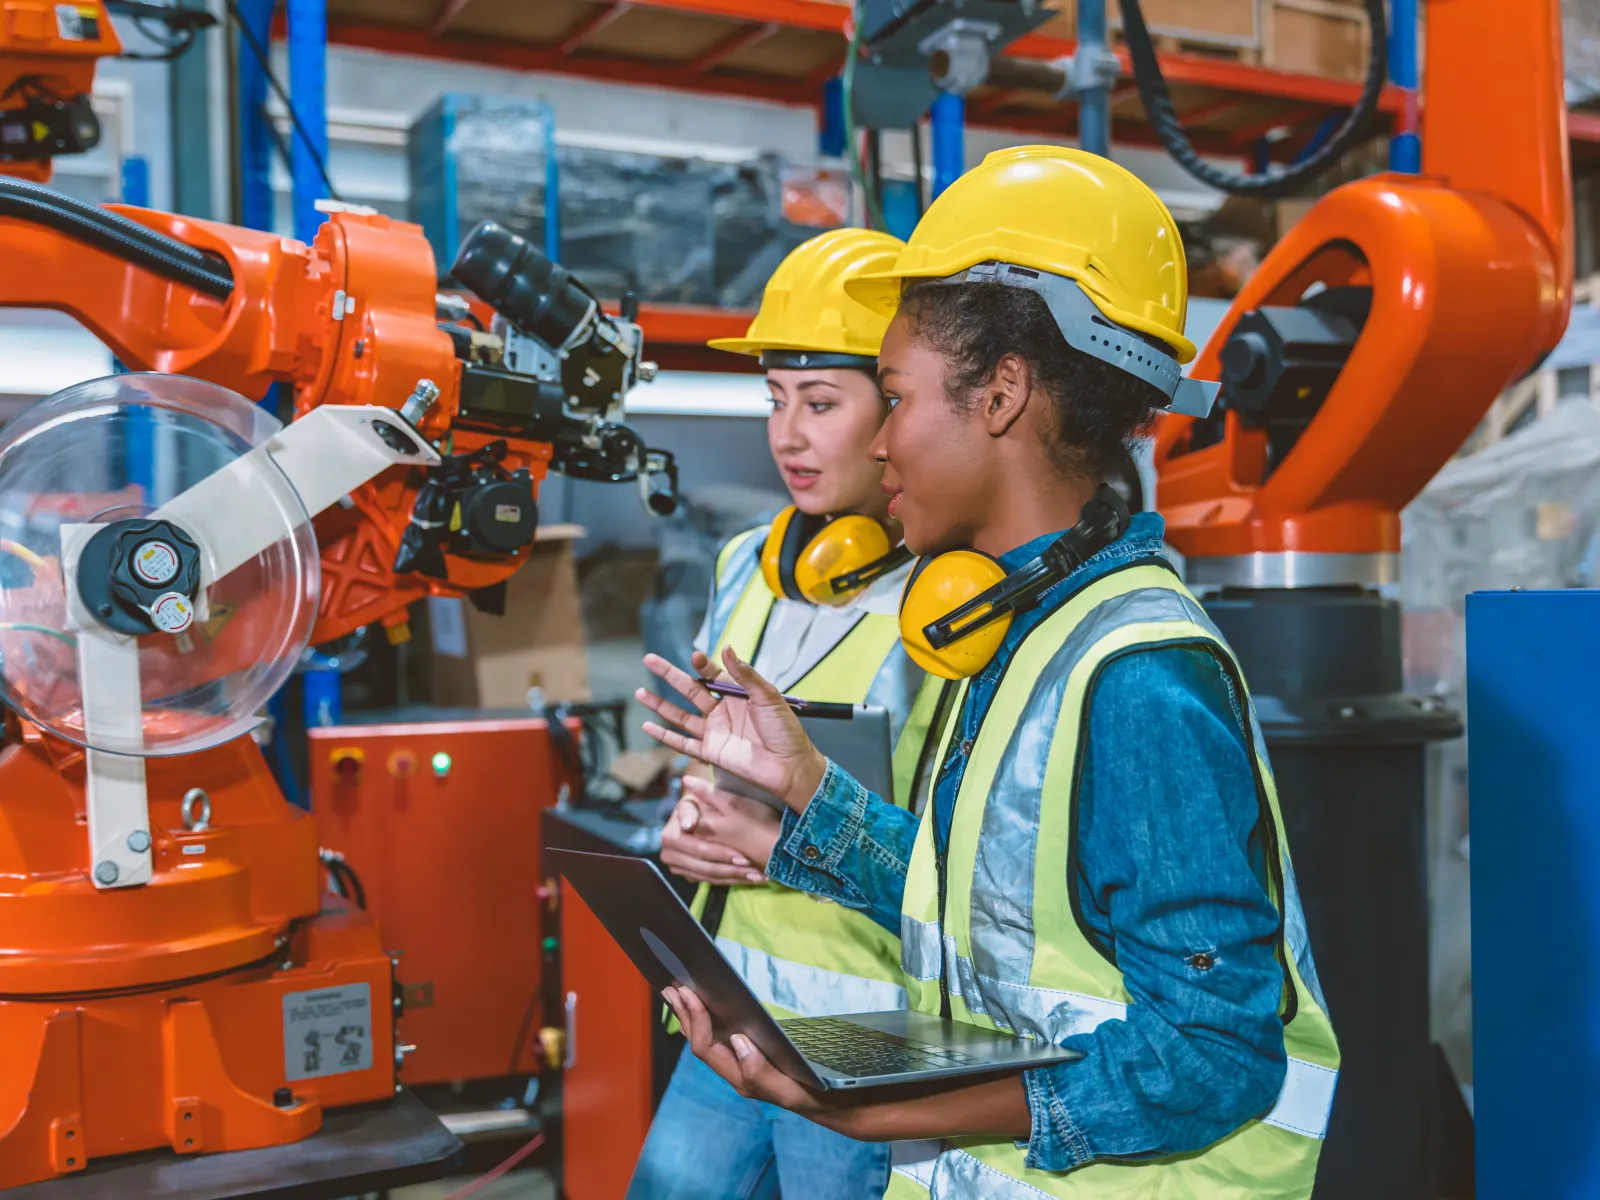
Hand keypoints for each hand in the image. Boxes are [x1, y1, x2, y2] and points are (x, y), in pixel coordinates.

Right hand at [637, 646, 827, 812]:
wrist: (790, 766)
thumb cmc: (786, 731)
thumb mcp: (769, 696)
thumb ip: (745, 675)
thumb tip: (726, 648)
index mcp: (738, 695)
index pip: (712, 675)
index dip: (702, 665)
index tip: (694, 656)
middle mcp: (723, 712)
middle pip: (690, 690)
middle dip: (669, 675)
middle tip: (649, 659)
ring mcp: (714, 732)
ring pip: (680, 715)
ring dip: (660, 704)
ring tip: (640, 692)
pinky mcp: (710, 752)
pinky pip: (683, 742)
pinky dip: (664, 735)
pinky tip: (648, 726)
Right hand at [659, 782, 778, 884]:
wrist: (721, 818)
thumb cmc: (721, 805)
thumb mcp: (718, 799)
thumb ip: (704, 795)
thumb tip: (687, 792)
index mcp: (671, 831)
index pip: (696, 847)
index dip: (719, 852)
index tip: (743, 856)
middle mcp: (669, 851)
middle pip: (702, 865)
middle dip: (729, 866)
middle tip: (754, 866)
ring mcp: (678, 865)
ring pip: (709, 875)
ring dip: (735, 875)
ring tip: (758, 875)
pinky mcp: (690, 874)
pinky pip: (712, 881)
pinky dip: (733, 880)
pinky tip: (752, 878)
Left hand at [662, 984, 831, 1118]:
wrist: (834, 1105)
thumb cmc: (815, 1095)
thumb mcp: (791, 1089)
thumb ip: (761, 1072)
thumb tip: (737, 1040)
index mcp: (742, 1079)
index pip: (707, 1049)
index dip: (697, 1021)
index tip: (691, 994)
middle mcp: (736, 1072)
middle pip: (701, 1043)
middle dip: (684, 1015)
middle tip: (671, 988)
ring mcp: (742, 1066)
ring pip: (708, 1041)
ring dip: (691, 1017)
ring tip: (676, 994)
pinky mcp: (752, 1058)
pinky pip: (721, 1039)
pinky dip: (708, 1020)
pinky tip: (703, 1009)